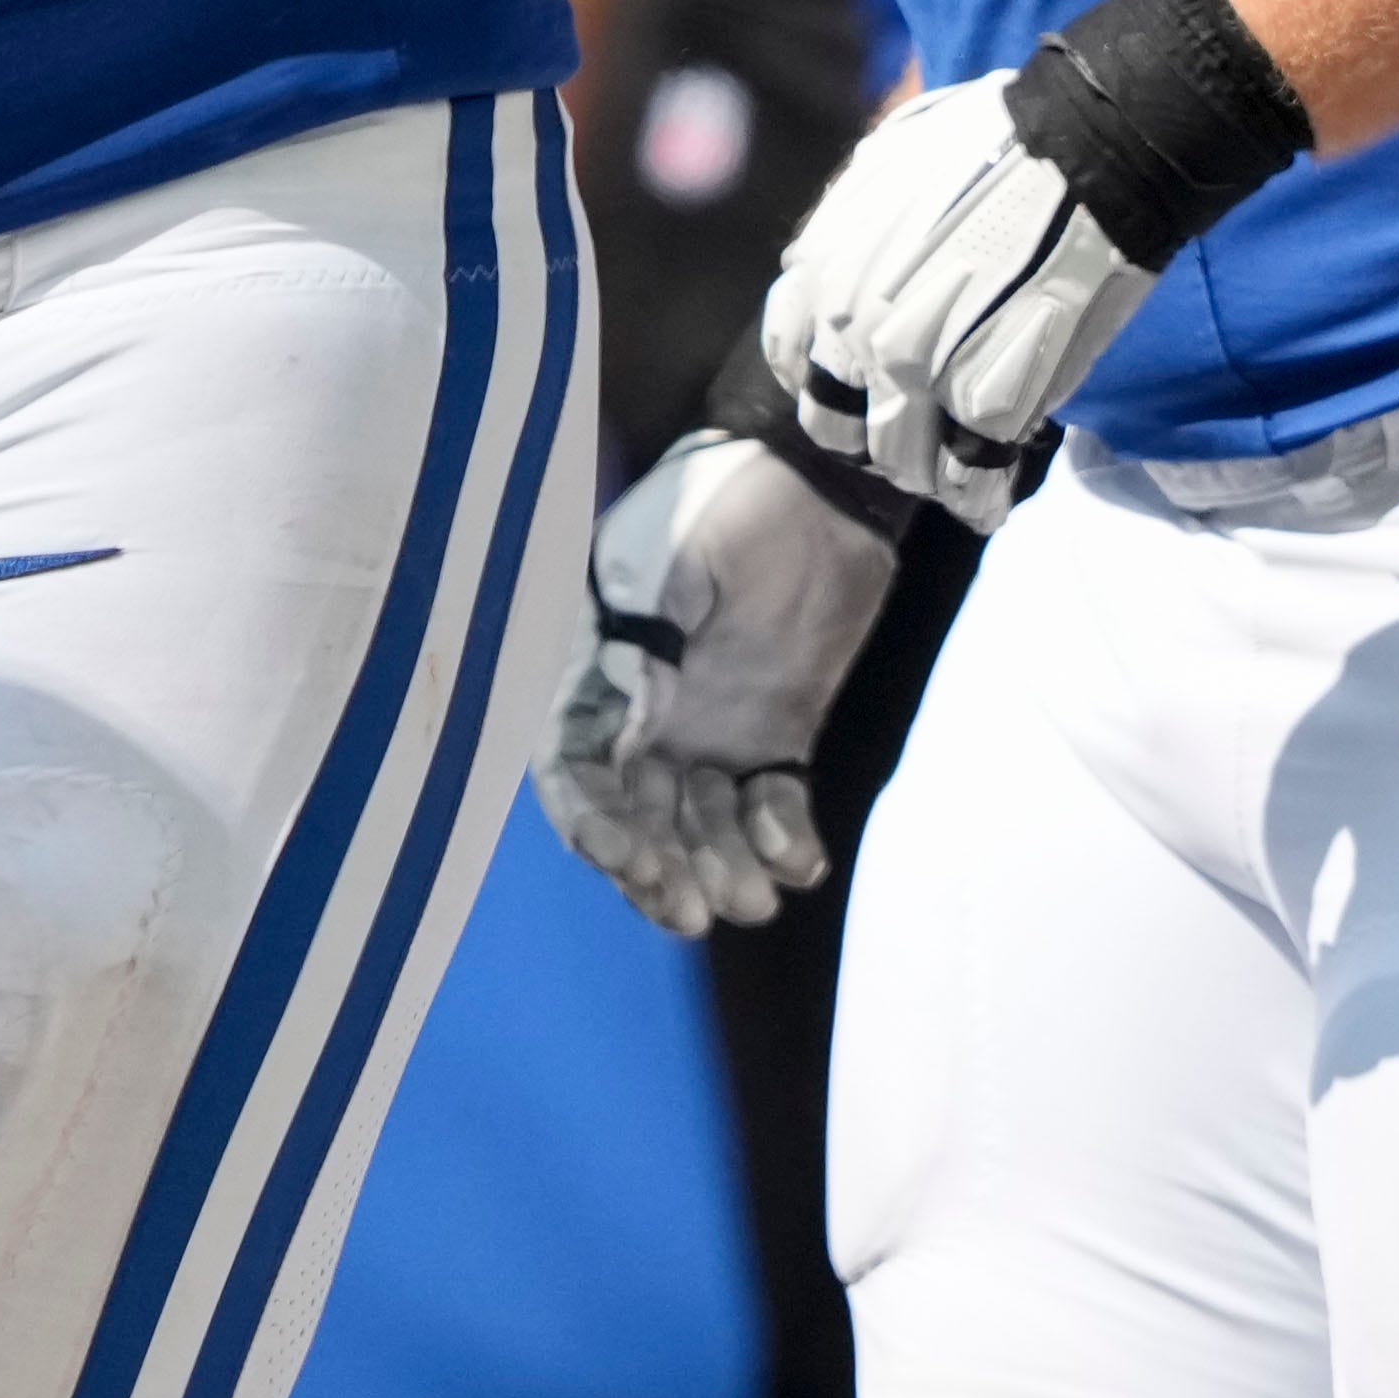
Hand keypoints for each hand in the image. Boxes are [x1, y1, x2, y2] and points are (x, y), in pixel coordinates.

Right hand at [540, 416, 908, 935]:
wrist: (825, 487)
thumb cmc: (725, 510)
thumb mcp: (665, 572)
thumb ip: (640, 651)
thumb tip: (623, 734)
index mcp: (597, 667)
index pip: (573, 765)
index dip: (594, 822)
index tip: (633, 859)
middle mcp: (643, 708)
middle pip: (636, 812)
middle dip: (660, 868)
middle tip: (697, 911)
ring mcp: (709, 724)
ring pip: (699, 822)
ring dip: (719, 868)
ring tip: (754, 898)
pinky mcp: (773, 730)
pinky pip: (767, 805)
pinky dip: (779, 842)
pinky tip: (799, 859)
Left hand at [760, 76, 1149, 525]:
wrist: (1085, 156)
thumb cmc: (994, 145)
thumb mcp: (882, 170)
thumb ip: (848, 233)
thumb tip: (829, 266)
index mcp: (822, 274)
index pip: (795, 363)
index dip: (828, 383)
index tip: (858, 391)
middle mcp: (853, 332)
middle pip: (840, 427)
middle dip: (875, 436)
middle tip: (913, 437)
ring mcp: (918, 373)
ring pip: (904, 461)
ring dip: (929, 471)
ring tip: (955, 472)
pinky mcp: (989, 402)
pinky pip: (972, 470)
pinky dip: (980, 491)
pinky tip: (988, 496)